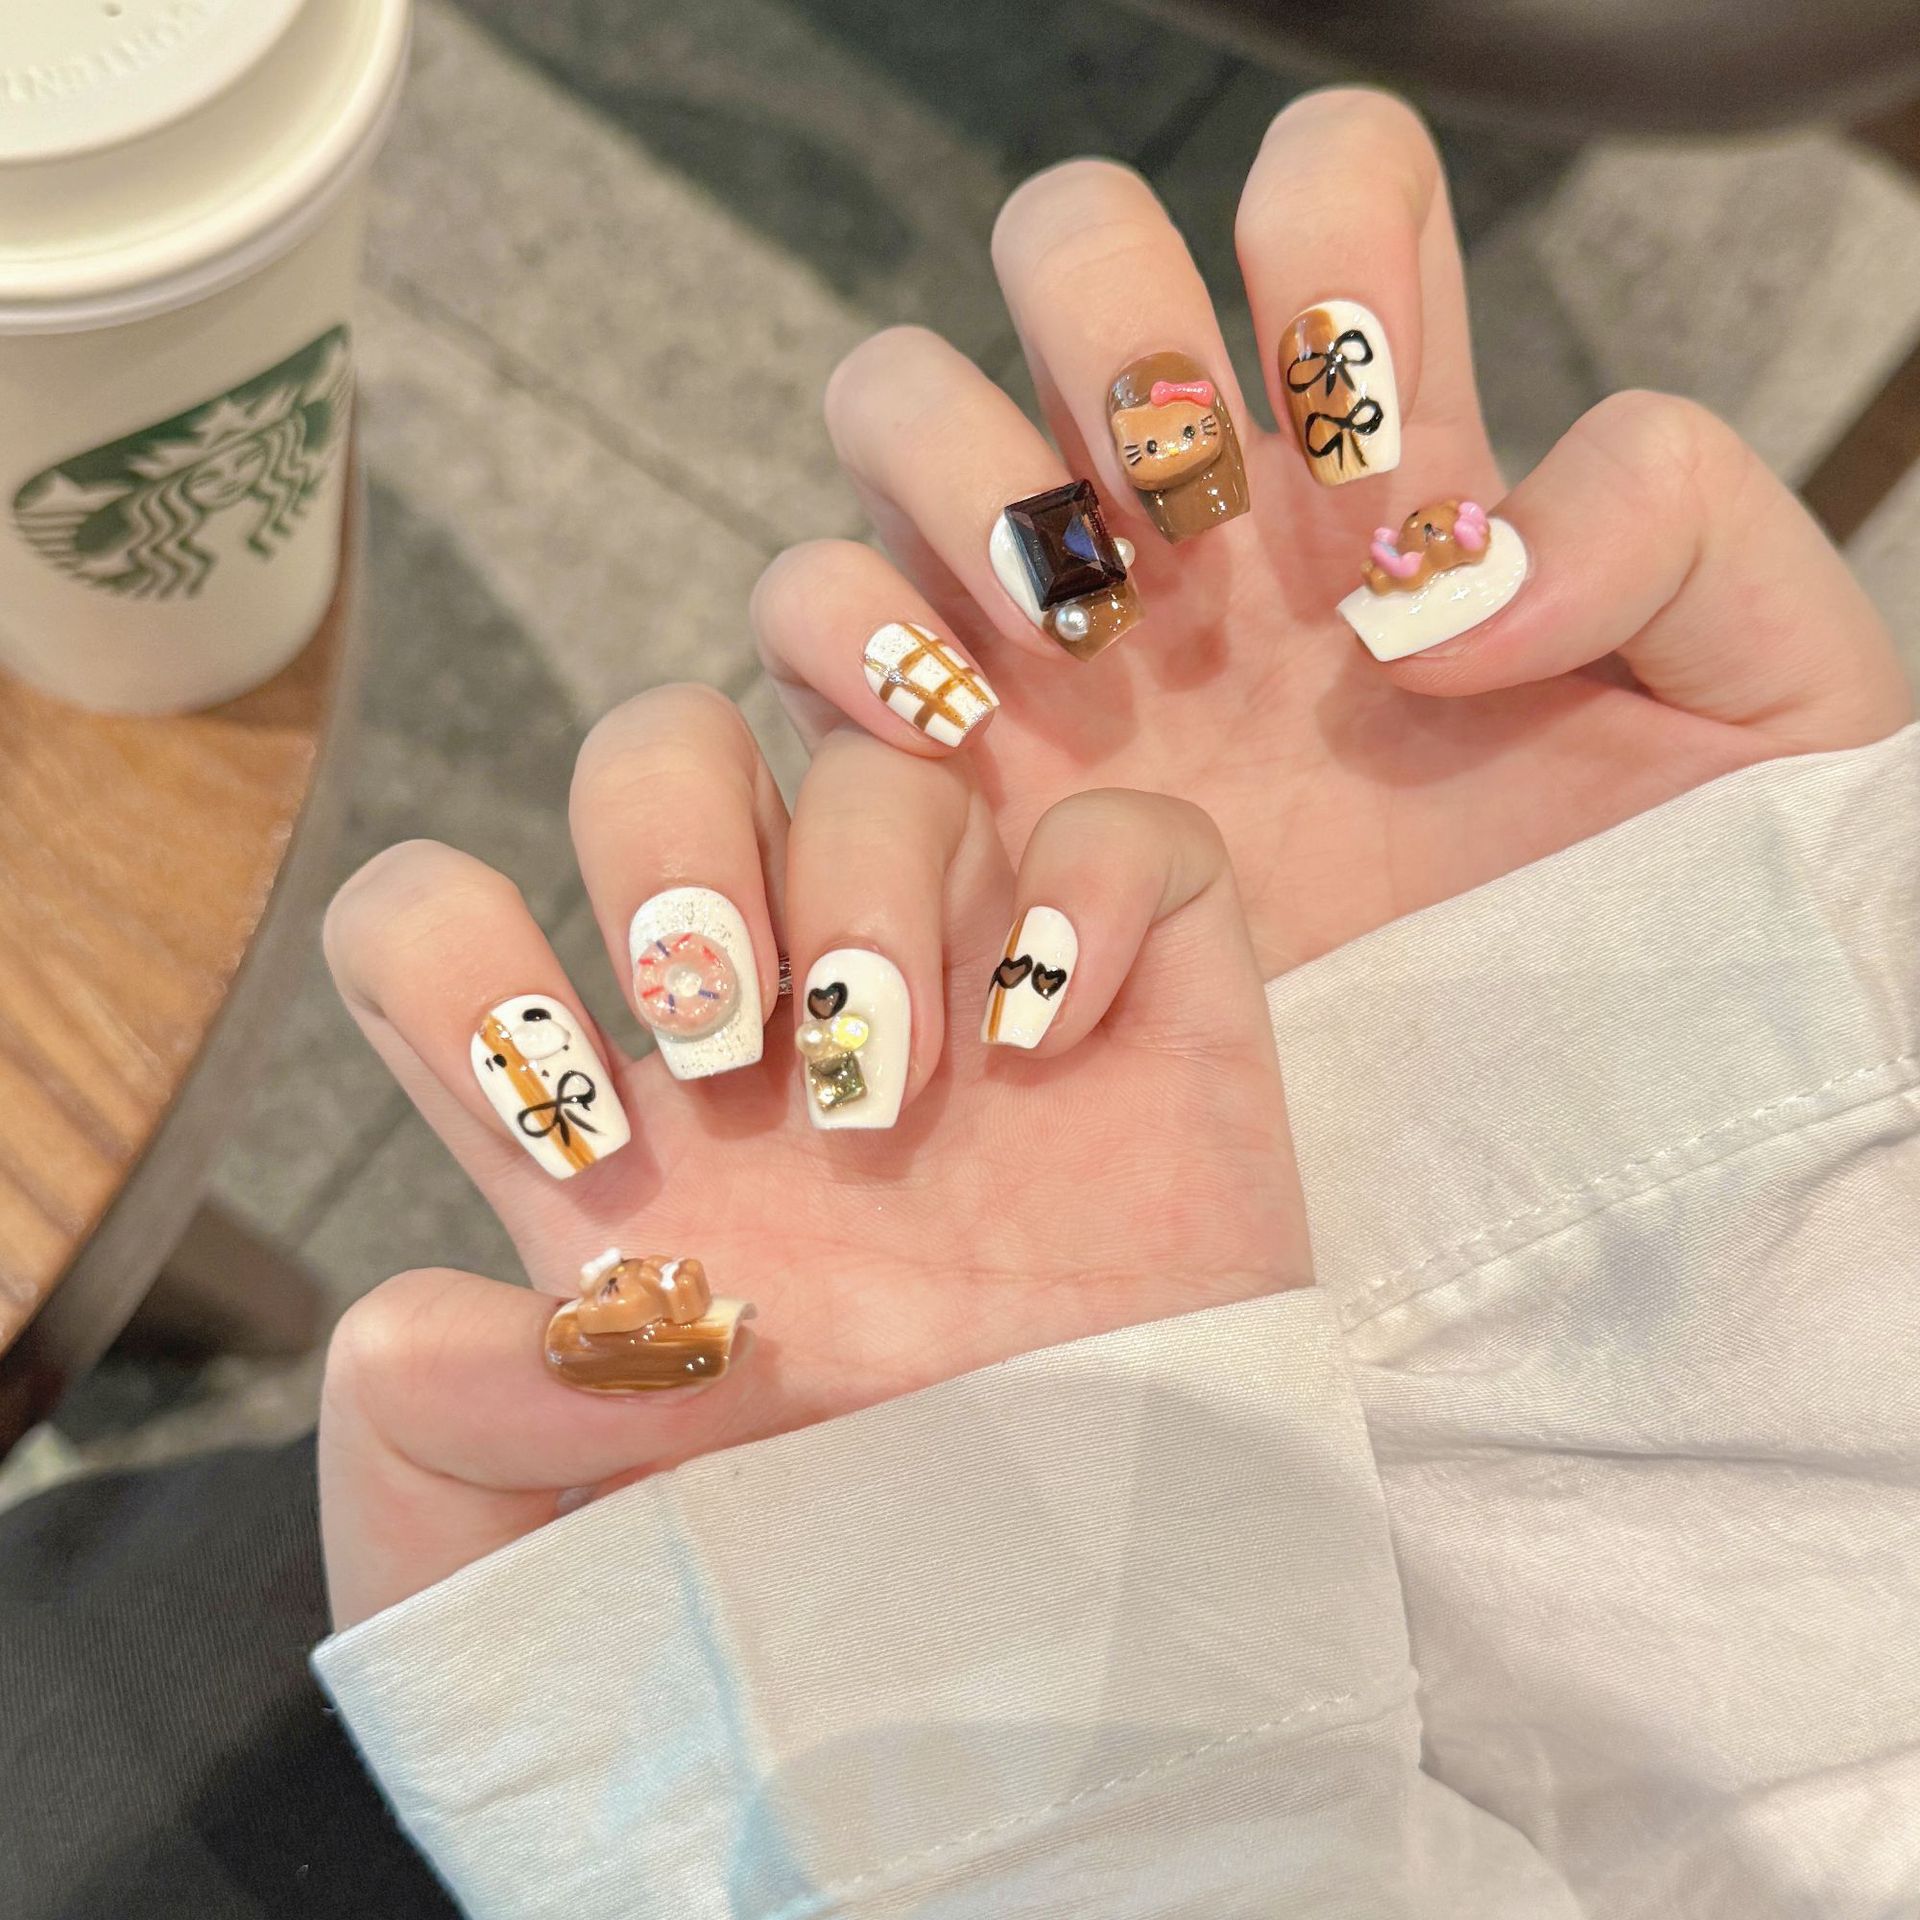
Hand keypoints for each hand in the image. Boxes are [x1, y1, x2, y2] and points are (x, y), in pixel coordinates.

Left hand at [319, 705, 1302, 1626]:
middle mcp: (780, 1021)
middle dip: (666, 838)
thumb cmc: (858, 1578)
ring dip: (867, 892)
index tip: (561, 1138)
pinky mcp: (1145, 1000)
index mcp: (625, 1124)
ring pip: (882, 767)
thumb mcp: (615, 1553)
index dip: (446, 953)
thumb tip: (403, 1325)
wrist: (1108, 1614)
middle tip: (721, 1037)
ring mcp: (966, 991)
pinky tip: (1058, 1042)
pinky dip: (1090, 891)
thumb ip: (456, 1449)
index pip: (449, 919)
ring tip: (896, 1096)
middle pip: (668, 748)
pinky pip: (1126, 833)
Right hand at [752, 90, 1911, 974]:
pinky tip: (961, 758)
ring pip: (892, 406)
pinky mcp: (936, 780)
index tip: (1378, 490)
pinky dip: (844, 660)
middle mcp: (1193, 523)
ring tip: (1067, 663)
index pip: (1323, 193)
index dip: (1328, 262)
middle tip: (1183, 532)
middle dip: (1105, 333)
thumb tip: (1444, 553)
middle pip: (1067, 244)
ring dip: (952, 486)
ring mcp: (1043, 638)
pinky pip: (799, 629)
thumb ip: (1678, 535)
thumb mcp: (1760, 719)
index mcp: (1384, 468)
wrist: (1491, 1163)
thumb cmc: (1642, 941)